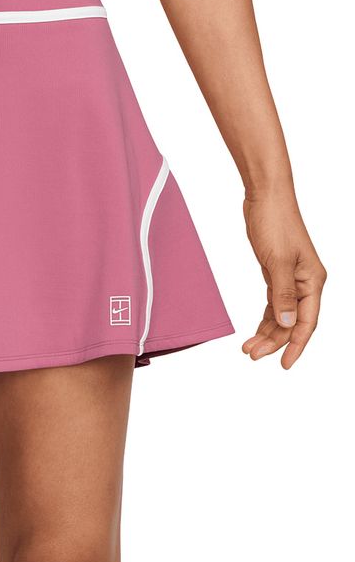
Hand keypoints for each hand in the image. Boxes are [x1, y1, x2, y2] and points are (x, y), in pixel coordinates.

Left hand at [241, 193, 325, 368]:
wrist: (265, 198)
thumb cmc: (274, 223)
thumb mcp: (277, 261)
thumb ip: (283, 294)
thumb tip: (289, 324)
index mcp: (313, 281)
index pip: (307, 322)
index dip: (296, 345)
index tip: (283, 363)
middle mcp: (306, 282)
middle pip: (293, 322)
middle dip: (274, 341)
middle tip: (252, 355)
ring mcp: (292, 279)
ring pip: (282, 315)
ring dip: (267, 332)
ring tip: (248, 348)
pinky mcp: (278, 273)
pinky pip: (274, 303)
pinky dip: (265, 317)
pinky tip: (255, 330)